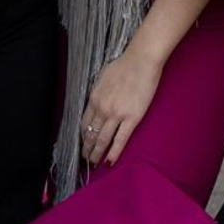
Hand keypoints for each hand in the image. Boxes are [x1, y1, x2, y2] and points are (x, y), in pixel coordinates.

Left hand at [81, 49, 163, 166]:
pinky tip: (109, 161)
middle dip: (87, 148)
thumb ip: (98, 93)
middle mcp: (102, 109)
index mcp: (94, 98)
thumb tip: (97, 101)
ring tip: (94, 162)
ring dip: (97, 153)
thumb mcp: (102, 78)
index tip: (82, 143)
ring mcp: (116, 115)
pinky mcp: (131, 119)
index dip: (82, 136)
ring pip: (102, 140)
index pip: (84, 123)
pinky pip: (120, 140)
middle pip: (91, 134)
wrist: (141, 61)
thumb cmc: (124, 65)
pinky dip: (113, 152)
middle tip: (85, 159)